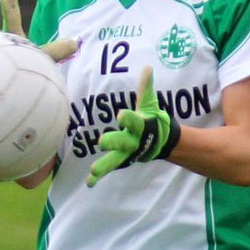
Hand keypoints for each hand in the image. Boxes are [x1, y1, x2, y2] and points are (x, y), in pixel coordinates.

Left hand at [87, 66, 180, 187]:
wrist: (160, 140)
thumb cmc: (151, 119)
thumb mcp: (149, 103)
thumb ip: (146, 88)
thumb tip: (147, 67)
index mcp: (140, 126)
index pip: (134, 121)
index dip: (128, 118)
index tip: (120, 114)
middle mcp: (133, 141)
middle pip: (123, 142)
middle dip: (113, 142)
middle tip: (101, 142)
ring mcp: (127, 152)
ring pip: (115, 160)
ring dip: (104, 166)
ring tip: (93, 171)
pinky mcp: (121, 159)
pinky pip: (109, 168)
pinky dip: (99, 177)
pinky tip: (89, 182)